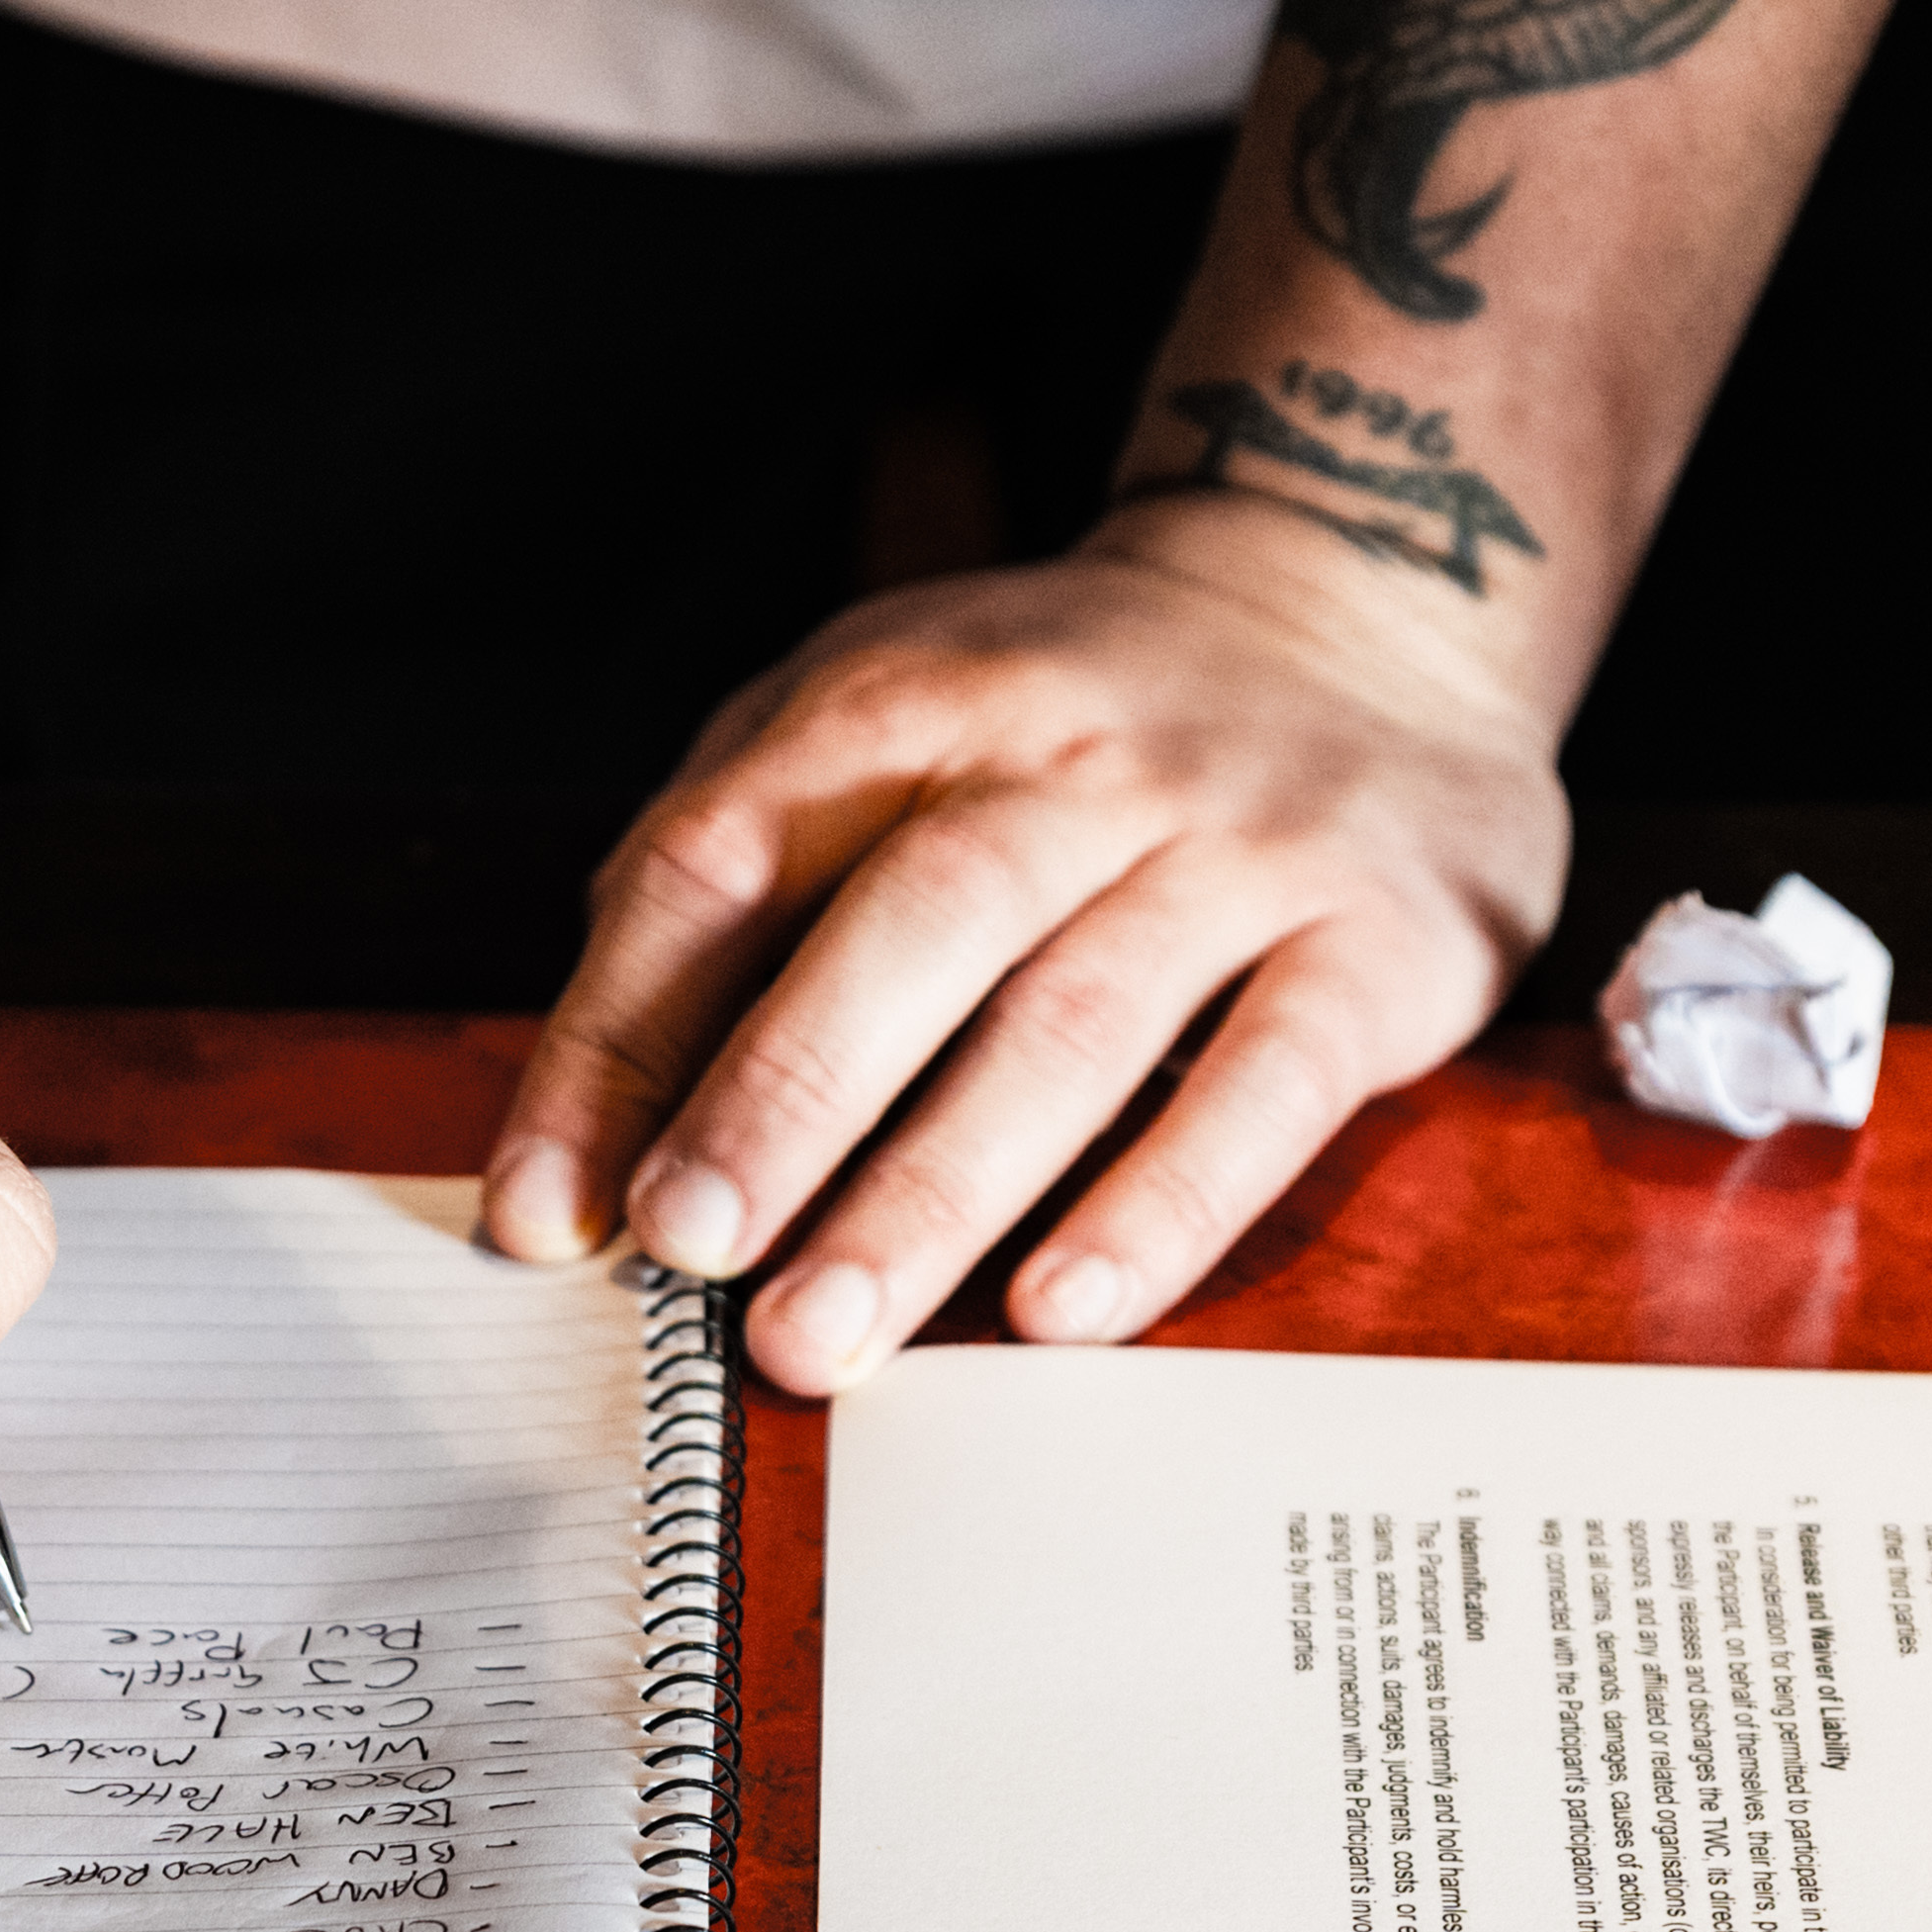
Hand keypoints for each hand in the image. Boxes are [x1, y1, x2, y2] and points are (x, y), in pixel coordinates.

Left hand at [480, 524, 1572, 1396]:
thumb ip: (733, 876)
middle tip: (691, 1254)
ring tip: (828, 1332)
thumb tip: (589, 1117)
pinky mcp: (1378, 945)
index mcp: (910, 697)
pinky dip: (1159, 1206)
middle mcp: (1073, 756)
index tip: (552, 1209)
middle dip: (783, 1101)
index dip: (623, 1037)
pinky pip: (1267, 1087)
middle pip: (910, 926)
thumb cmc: (1062, 718)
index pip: (729, 856)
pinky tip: (1060, 1311)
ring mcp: (1238, 845)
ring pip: (1072, 1024)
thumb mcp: (874, 715)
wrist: (1363, 599)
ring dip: (935, 1192)